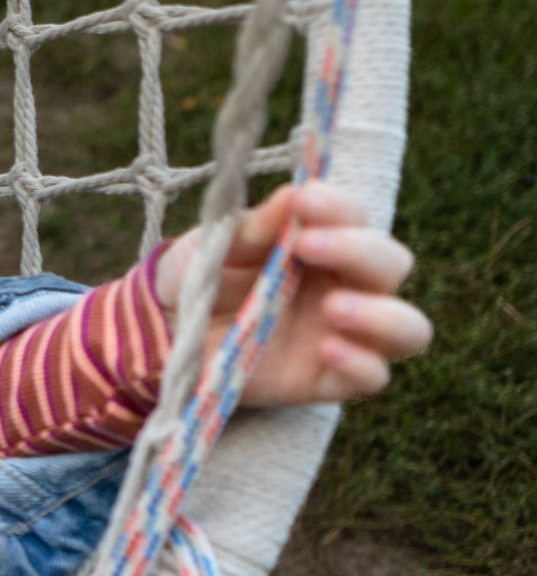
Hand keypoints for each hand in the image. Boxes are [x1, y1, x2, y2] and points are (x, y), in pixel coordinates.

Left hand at [154, 182, 430, 406]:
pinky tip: (327, 349)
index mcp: (323, 242)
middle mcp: (347, 285)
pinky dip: (360, 364)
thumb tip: (291, 195)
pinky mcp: (329, 379)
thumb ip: (251, 229)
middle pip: (392, 265)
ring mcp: (345, 335)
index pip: (355, 217)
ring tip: (333, 306)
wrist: (166, 334)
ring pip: (408, 328)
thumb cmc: (198, 278)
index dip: (339, 207)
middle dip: (359, 251)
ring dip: (381, 315)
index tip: (304, 202)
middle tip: (306, 245)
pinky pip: (373, 377)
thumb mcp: (211, 249)